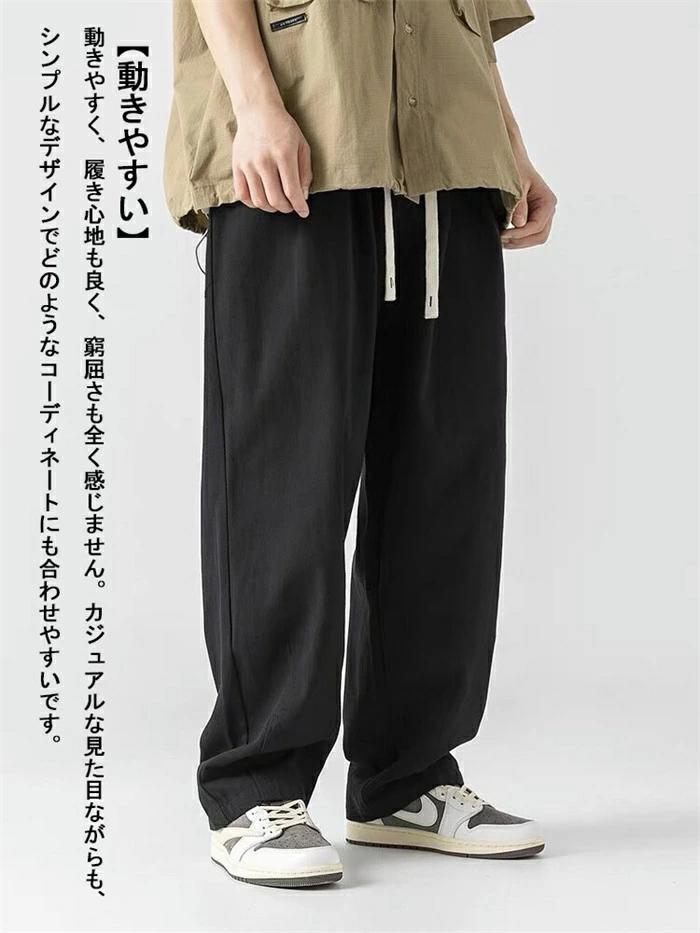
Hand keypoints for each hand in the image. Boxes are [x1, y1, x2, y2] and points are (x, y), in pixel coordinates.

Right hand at [232, 102, 311, 217]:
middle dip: (286, 208)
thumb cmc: (282, 128)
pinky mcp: (237, 166)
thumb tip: (302, 196)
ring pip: (259, 200)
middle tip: (290, 206)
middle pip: (275, 199)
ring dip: (270, 208)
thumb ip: (305, 172)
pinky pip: (242, 194)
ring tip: (276, 203)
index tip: (304, 212)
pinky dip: (252, 203)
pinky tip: (261, 199)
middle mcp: (264, 161)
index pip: (292, 191)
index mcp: (283, 155)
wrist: (257, 111)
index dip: (299, 206)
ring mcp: (248, 164)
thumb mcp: (302, 145)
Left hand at [501, 156, 556, 249]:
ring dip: (519, 241)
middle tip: (502, 240)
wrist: (513, 159)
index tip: (503, 234)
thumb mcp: (516, 185)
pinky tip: (505, 235)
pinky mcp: (532, 216)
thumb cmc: (516, 167)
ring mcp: (541, 214)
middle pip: (539, 236)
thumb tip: (519, 224)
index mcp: (547, 201)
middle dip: (521, 241)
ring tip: (501, 239)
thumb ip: (519, 205)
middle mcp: (548, 209)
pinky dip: (518, 237)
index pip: (537, 227)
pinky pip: (529, 233)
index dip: (520, 234)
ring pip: (534, 237)